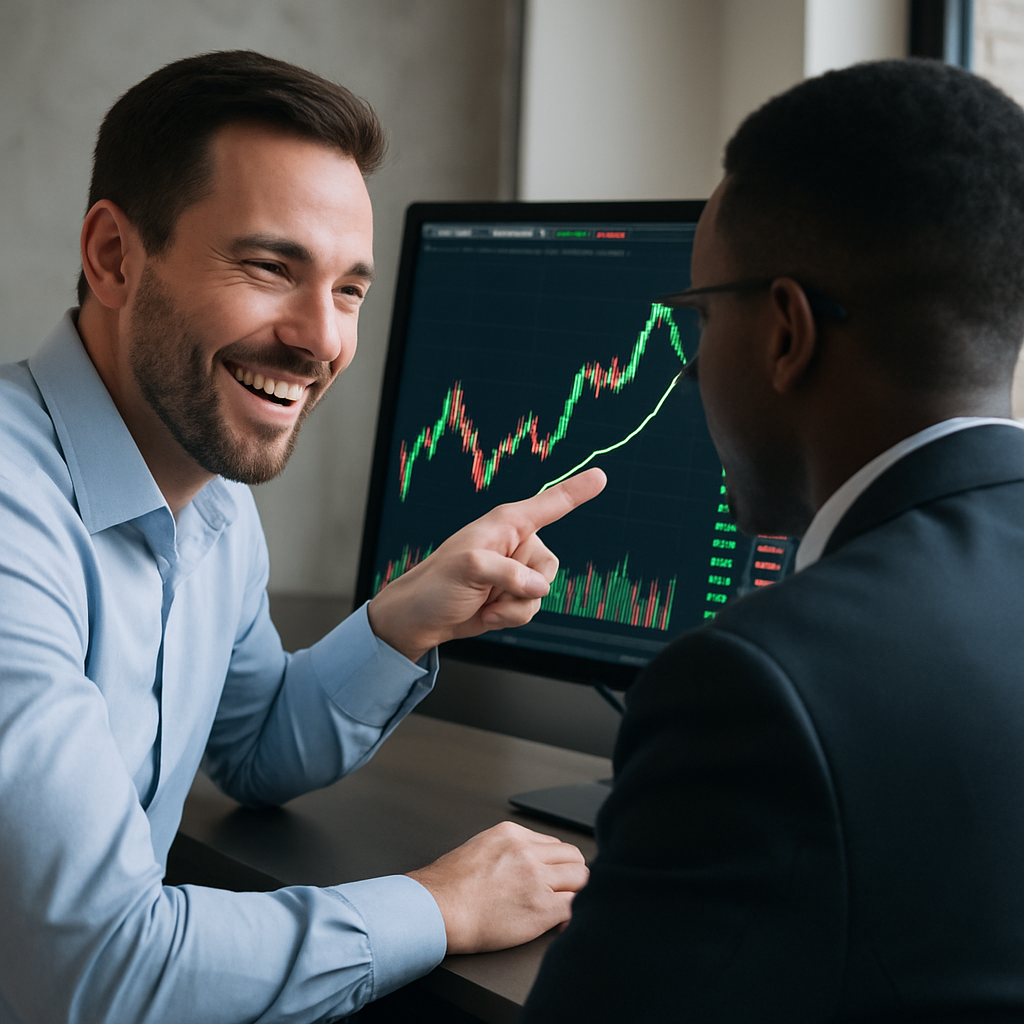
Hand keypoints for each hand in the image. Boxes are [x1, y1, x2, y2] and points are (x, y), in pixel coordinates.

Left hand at [367, 468, 605, 661]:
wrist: (421, 620)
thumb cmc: (435, 585)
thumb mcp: (468, 568)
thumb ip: (509, 572)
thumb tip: (538, 588)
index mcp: (506, 524)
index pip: (549, 504)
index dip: (576, 491)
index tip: (600, 477)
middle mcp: (515, 545)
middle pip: (549, 566)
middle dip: (525, 586)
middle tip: (492, 589)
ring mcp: (514, 572)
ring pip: (542, 593)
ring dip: (514, 607)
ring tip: (485, 603)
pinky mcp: (512, 596)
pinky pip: (531, 610)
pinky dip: (510, 618)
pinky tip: (487, 614)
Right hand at [407, 821, 588, 953]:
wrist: (436, 910)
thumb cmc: (448, 886)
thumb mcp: (480, 848)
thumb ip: (509, 849)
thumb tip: (527, 861)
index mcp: (512, 834)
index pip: (554, 844)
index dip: (557, 864)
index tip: (555, 877)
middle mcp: (527, 851)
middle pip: (574, 857)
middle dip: (571, 876)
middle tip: (563, 892)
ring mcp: (536, 878)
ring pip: (581, 878)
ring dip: (575, 893)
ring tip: (562, 907)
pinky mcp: (541, 907)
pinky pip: (574, 906)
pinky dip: (571, 916)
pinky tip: (560, 924)